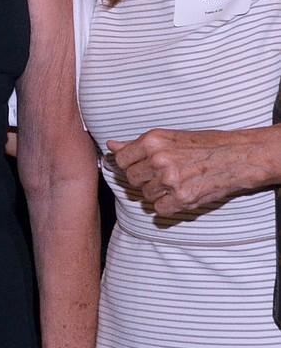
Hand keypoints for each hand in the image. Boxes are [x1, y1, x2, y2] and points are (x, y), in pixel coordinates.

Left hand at [107, 126, 276, 215]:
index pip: (120, 160)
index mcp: (152, 141)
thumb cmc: (203, 144)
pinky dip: (167, 206)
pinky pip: (159, 210)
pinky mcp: (182, 199)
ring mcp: (170, 180)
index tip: (140, 166)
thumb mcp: (168, 137)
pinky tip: (179, 194)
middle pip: (131, 180)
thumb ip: (136, 144)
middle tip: (161, 174)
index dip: (129, 165)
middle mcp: (158, 160)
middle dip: (143, 179)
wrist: (236, 157)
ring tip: (175, 182)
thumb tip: (111, 145)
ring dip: (157, 192)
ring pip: (145, 195)